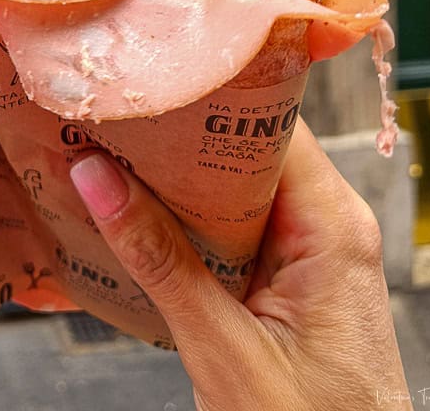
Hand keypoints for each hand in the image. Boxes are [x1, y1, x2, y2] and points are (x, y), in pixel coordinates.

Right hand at [69, 117, 408, 410]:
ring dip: (175, 177)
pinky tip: (139, 215)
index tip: (144, 80)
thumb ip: (161, 262)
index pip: (269, 119)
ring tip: (110, 154)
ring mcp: (311, 247)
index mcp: (332, 223)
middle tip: (109, 115)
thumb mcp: (224, 349)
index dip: (206, 93)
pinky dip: (187, 217)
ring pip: (235, 183)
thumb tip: (97, 179)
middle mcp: (329, 222)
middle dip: (177, 132)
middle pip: (246, 143)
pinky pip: (234, 222)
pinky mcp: (291, 273)